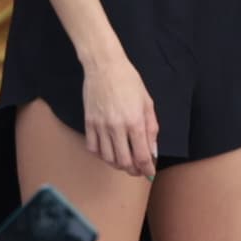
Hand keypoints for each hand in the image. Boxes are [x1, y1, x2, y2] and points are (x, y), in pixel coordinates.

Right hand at [81, 42, 161, 175]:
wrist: (104, 66)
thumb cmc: (129, 81)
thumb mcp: (147, 103)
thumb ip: (151, 129)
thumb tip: (152, 152)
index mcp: (135, 122)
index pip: (142, 156)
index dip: (147, 169)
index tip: (150, 173)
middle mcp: (117, 127)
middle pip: (124, 162)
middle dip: (133, 171)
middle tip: (138, 170)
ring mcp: (100, 126)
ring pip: (108, 158)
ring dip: (118, 165)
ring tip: (124, 162)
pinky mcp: (88, 123)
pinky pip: (93, 148)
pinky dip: (101, 155)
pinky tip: (108, 152)